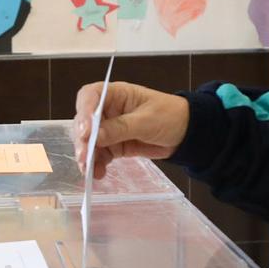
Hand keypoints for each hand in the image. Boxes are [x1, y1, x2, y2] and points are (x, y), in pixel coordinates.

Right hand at [73, 81, 189, 180]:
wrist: (185, 133)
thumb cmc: (170, 115)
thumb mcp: (146, 120)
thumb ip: (120, 128)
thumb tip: (95, 136)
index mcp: (116, 94)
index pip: (91, 96)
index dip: (83, 112)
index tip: (84, 131)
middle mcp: (108, 110)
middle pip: (85, 122)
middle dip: (82, 140)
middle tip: (84, 156)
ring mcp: (109, 129)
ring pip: (89, 141)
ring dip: (87, 155)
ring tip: (89, 169)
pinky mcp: (114, 145)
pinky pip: (100, 155)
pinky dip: (97, 164)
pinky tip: (99, 173)